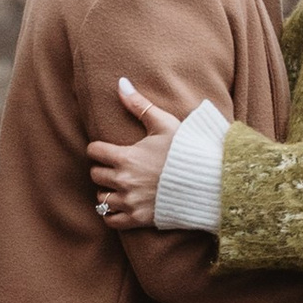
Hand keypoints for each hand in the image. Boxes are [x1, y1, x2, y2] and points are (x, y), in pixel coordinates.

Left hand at [87, 85, 179, 229]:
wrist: (208, 182)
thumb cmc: (186, 151)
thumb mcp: (164, 124)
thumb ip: (139, 104)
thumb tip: (121, 82)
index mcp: (125, 157)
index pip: (94, 151)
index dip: (100, 148)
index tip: (109, 149)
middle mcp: (123, 180)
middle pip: (95, 174)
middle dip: (104, 169)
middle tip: (117, 167)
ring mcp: (130, 201)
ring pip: (100, 199)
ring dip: (107, 191)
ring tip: (120, 186)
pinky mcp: (138, 219)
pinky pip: (110, 220)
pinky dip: (111, 214)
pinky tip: (121, 205)